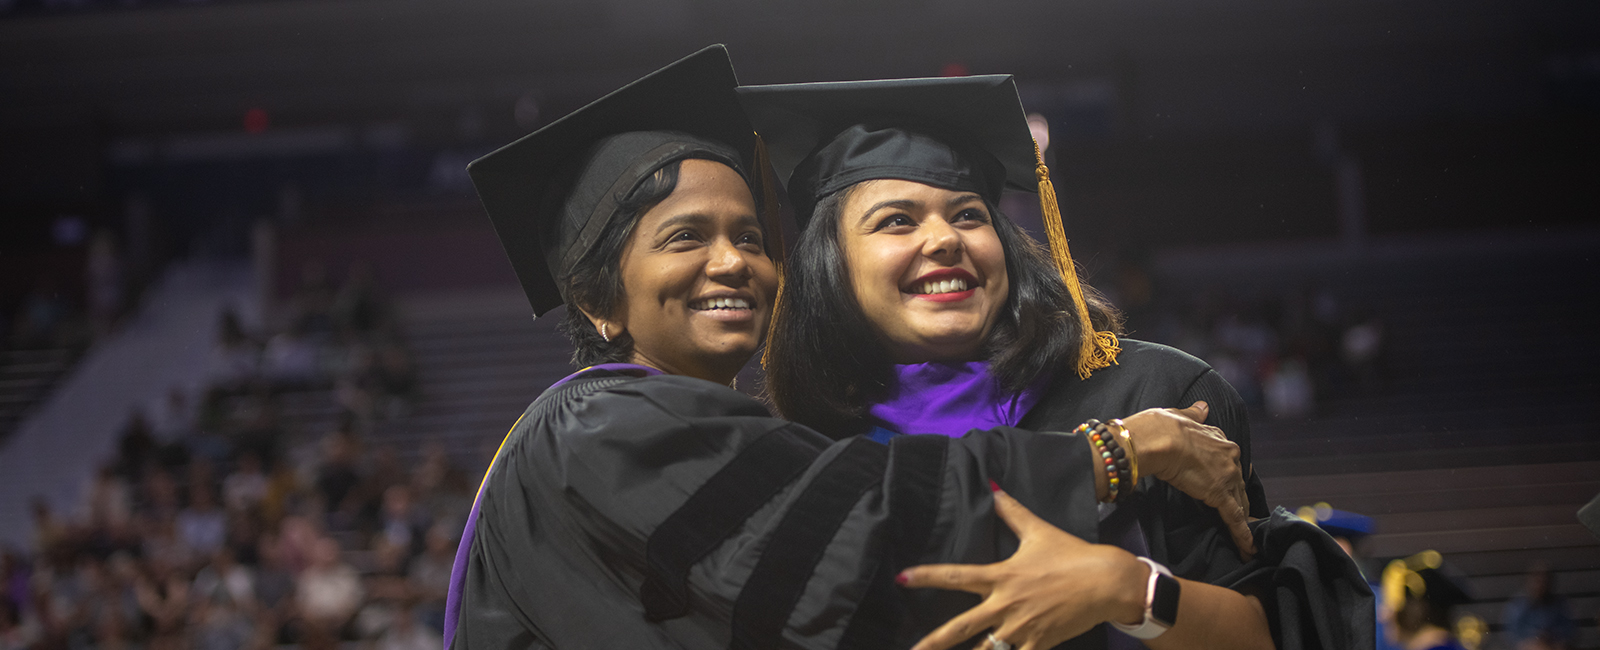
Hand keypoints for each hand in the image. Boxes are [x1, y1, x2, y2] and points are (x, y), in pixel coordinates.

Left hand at [899, 487, 1145, 649]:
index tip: (901, 578)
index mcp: (1001, 577)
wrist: (1106, 581)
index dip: (927, 576)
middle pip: (960, 627)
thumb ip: (1011, 511)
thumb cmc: (1071, 554)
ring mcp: (1021, 628)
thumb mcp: (1038, 531)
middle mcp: (1005, 605)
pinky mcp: (1039, 644)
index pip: (956, 576)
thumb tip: (993, 486)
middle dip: (933, 642)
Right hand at [1122, 402, 1254, 558]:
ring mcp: (1226, 476)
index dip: (1229, 474)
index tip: (1229, 483)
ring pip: (1239, 502)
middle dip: (1239, 499)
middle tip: (1241, 516)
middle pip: (1238, 483)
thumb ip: (1193, 414)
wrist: (1155, 440)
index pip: (1229, 461)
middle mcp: (1229, 456)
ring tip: (1246, 538)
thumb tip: (1203, 408)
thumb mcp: (1178, 415)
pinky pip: (1234, 518)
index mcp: (1218, 438)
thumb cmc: (1159, 427)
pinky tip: (1248, 547)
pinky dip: (1242, 534)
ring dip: (1243, 520)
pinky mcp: (1219, 495)